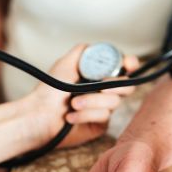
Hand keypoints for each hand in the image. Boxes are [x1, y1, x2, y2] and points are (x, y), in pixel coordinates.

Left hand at [21, 45, 138, 148]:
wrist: (40, 116)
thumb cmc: (49, 91)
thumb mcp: (65, 64)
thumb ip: (83, 51)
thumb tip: (98, 46)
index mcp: (99, 74)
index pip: (125, 67)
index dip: (131, 64)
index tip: (128, 65)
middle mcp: (105, 91)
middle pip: (127, 86)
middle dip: (114, 86)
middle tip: (99, 86)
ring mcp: (104, 108)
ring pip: (113, 102)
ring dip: (91, 101)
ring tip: (72, 103)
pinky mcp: (100, 125)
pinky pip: (104, 117)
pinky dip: (86, 114)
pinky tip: (71, 116)